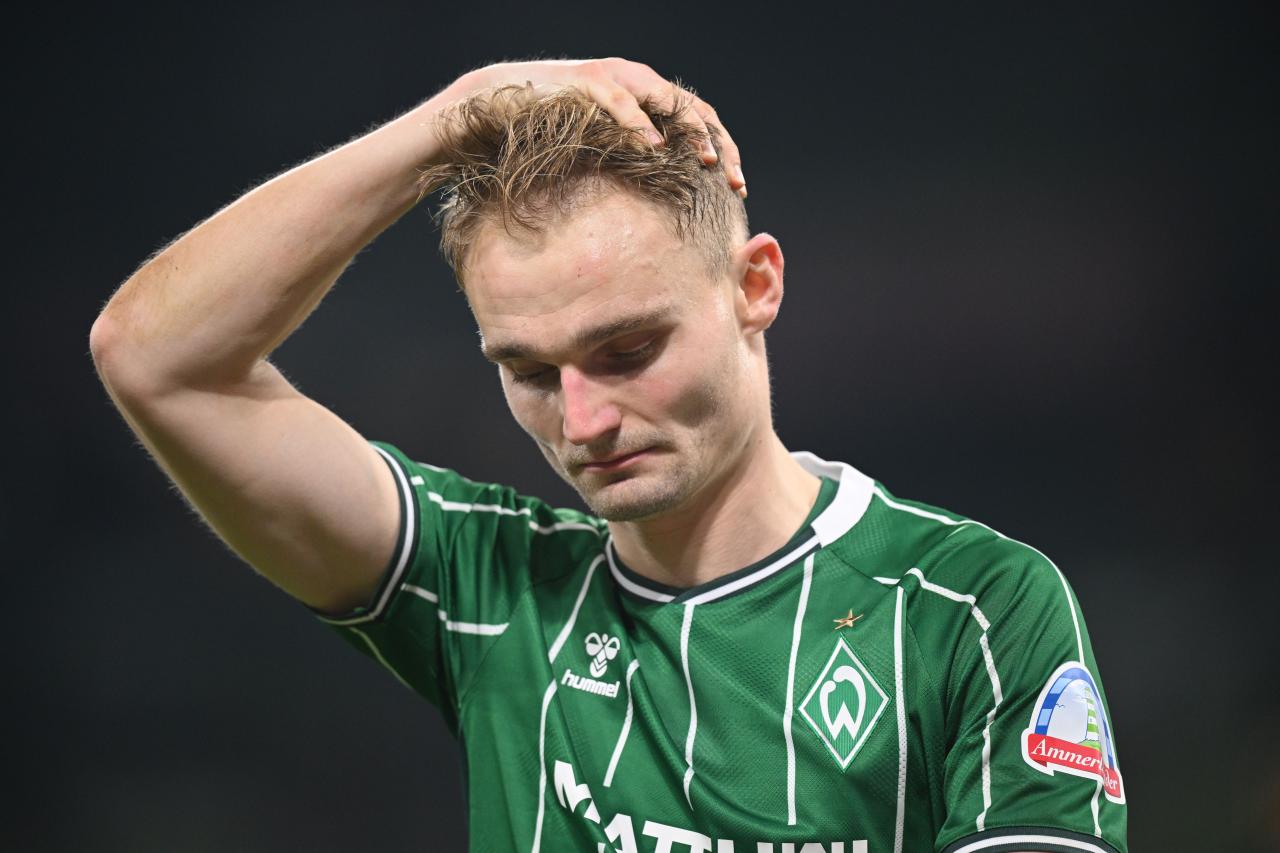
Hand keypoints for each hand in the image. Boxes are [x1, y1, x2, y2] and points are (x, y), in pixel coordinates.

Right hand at [442, 58, 745, 196]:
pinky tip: (655, 147)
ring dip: (689, 131)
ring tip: (705, 161)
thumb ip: (632, 166)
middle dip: (717, 144)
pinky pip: (618, 100)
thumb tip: (663, 211)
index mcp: (646, 99)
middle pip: (692, 109)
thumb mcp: (600, 153)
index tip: (739, 187)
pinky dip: (639, 122)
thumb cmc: (549, 138)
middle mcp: (636, 82)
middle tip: (733, 180)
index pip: (698, 120)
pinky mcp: (583, 81)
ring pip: (665, 100)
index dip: (723, 150)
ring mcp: (611, 77)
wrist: (497, 110)